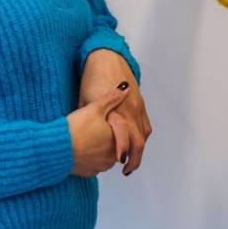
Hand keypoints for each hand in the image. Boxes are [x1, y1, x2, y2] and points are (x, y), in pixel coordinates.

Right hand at [67, 82, 129, 176]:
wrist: (56, 148)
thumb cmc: (76, 128)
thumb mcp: (94, 108)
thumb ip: (112, 98)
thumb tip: (125, 88)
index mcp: (117, 139)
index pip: (125, 134)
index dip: (115, 126)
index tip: (108, 121)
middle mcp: (112, 156)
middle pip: (116, 146)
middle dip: (110, 139)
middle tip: (96, 129)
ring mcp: (100, 166)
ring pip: (106, 157)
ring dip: (101, 150)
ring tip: (89, 138)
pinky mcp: (88, 173)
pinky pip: (94, 165)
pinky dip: (91, 158)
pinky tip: (82, 149)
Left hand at [79, 50, 151, 175]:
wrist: (106, 58)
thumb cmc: (92, 80)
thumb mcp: (86, 101)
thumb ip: (89, 121)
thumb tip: (82, 140)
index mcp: (114, 110)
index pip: (122, 134)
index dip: (122, 149)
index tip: (119, 161)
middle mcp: (129, 110)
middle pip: (138, 140)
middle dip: (134, 158)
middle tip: (126, 170)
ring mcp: (137, 107)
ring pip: (143, 134)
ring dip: (139, 149)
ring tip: (130, 161)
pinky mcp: (140, 104)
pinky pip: (145, 125)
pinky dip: (141, 137)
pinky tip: (134, 144)